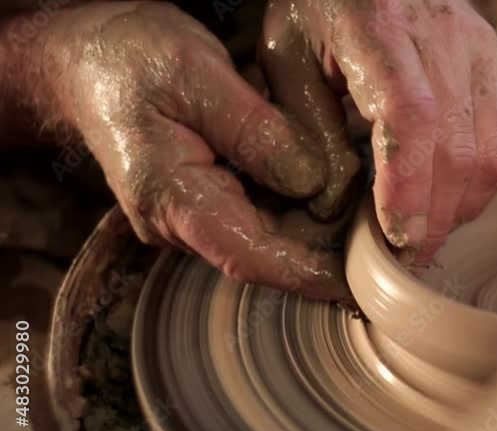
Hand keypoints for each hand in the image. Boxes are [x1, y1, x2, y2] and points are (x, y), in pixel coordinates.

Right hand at [36, 2, 349, 299]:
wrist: (84, 54)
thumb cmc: (130, 55)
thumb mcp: (196, 76)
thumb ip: (257, 132)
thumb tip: (314, 183)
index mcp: (169, 197)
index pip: (249, 256)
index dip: (310, 274)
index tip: (363, 281)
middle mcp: (177, 222)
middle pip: (266, 253)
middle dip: (326, 248)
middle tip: (383, 233)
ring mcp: (189, 217)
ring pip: (267, 238)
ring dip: (317, 228)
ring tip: (368, 210)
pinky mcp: (203, 202)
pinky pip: (258, 217)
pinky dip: (297, 207)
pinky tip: (333, 189)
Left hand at [260, 0, 496, 261]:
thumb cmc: (318, 10)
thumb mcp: (286, 58)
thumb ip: (305, 127)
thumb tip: (334, 206)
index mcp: (378, 26)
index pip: (411, 116)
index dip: (409, 185)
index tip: (396, 236)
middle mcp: (441, 35)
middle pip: (457, 148)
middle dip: (433, 217)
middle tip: (406, 257)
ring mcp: (477, 50)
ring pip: (490, 154)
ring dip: (459, 209)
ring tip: (426, 236)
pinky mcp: (495, 66)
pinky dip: (478, 188)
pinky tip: (447, 204)